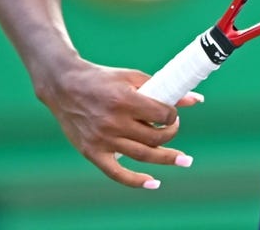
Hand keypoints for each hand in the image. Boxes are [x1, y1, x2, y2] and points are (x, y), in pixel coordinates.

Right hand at [36, 57, 203, 187]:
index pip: (162, 115)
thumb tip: (195, 99)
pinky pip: (116, 173)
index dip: (172, 116)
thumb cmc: (102, 79)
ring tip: (183, 159)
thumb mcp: (132, 77)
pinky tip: (153, 183)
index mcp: (125, 100)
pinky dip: (136, 181)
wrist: (64, 86)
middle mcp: (114, 122)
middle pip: (155, 137)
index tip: (172, 115)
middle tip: (173, 128)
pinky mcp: (92, 152)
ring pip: (142, 156)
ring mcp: (102, 139)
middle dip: (171, 134)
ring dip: (166, 158)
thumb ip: (163, 87)